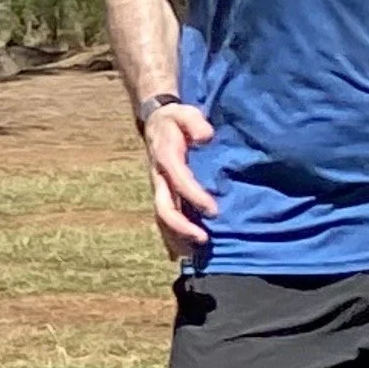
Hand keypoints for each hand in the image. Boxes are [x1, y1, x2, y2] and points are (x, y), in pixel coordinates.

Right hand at [142, 103, 217, 258]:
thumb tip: (206, 136)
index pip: (178, 180)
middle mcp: (159, 177)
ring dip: (176, 237)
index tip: (213, 210)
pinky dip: (171, 237)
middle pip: (164, 207)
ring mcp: (158, 188)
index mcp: (165, 157)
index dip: (194, 196)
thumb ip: (195, 123)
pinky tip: (183, 254)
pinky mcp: (162, 194)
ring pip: (162, 217)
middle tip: (204, 239)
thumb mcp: (185, 113)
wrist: (156, 122)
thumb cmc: (175, 120)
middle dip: (182, 226)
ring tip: (195, 253)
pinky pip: (163, 218)